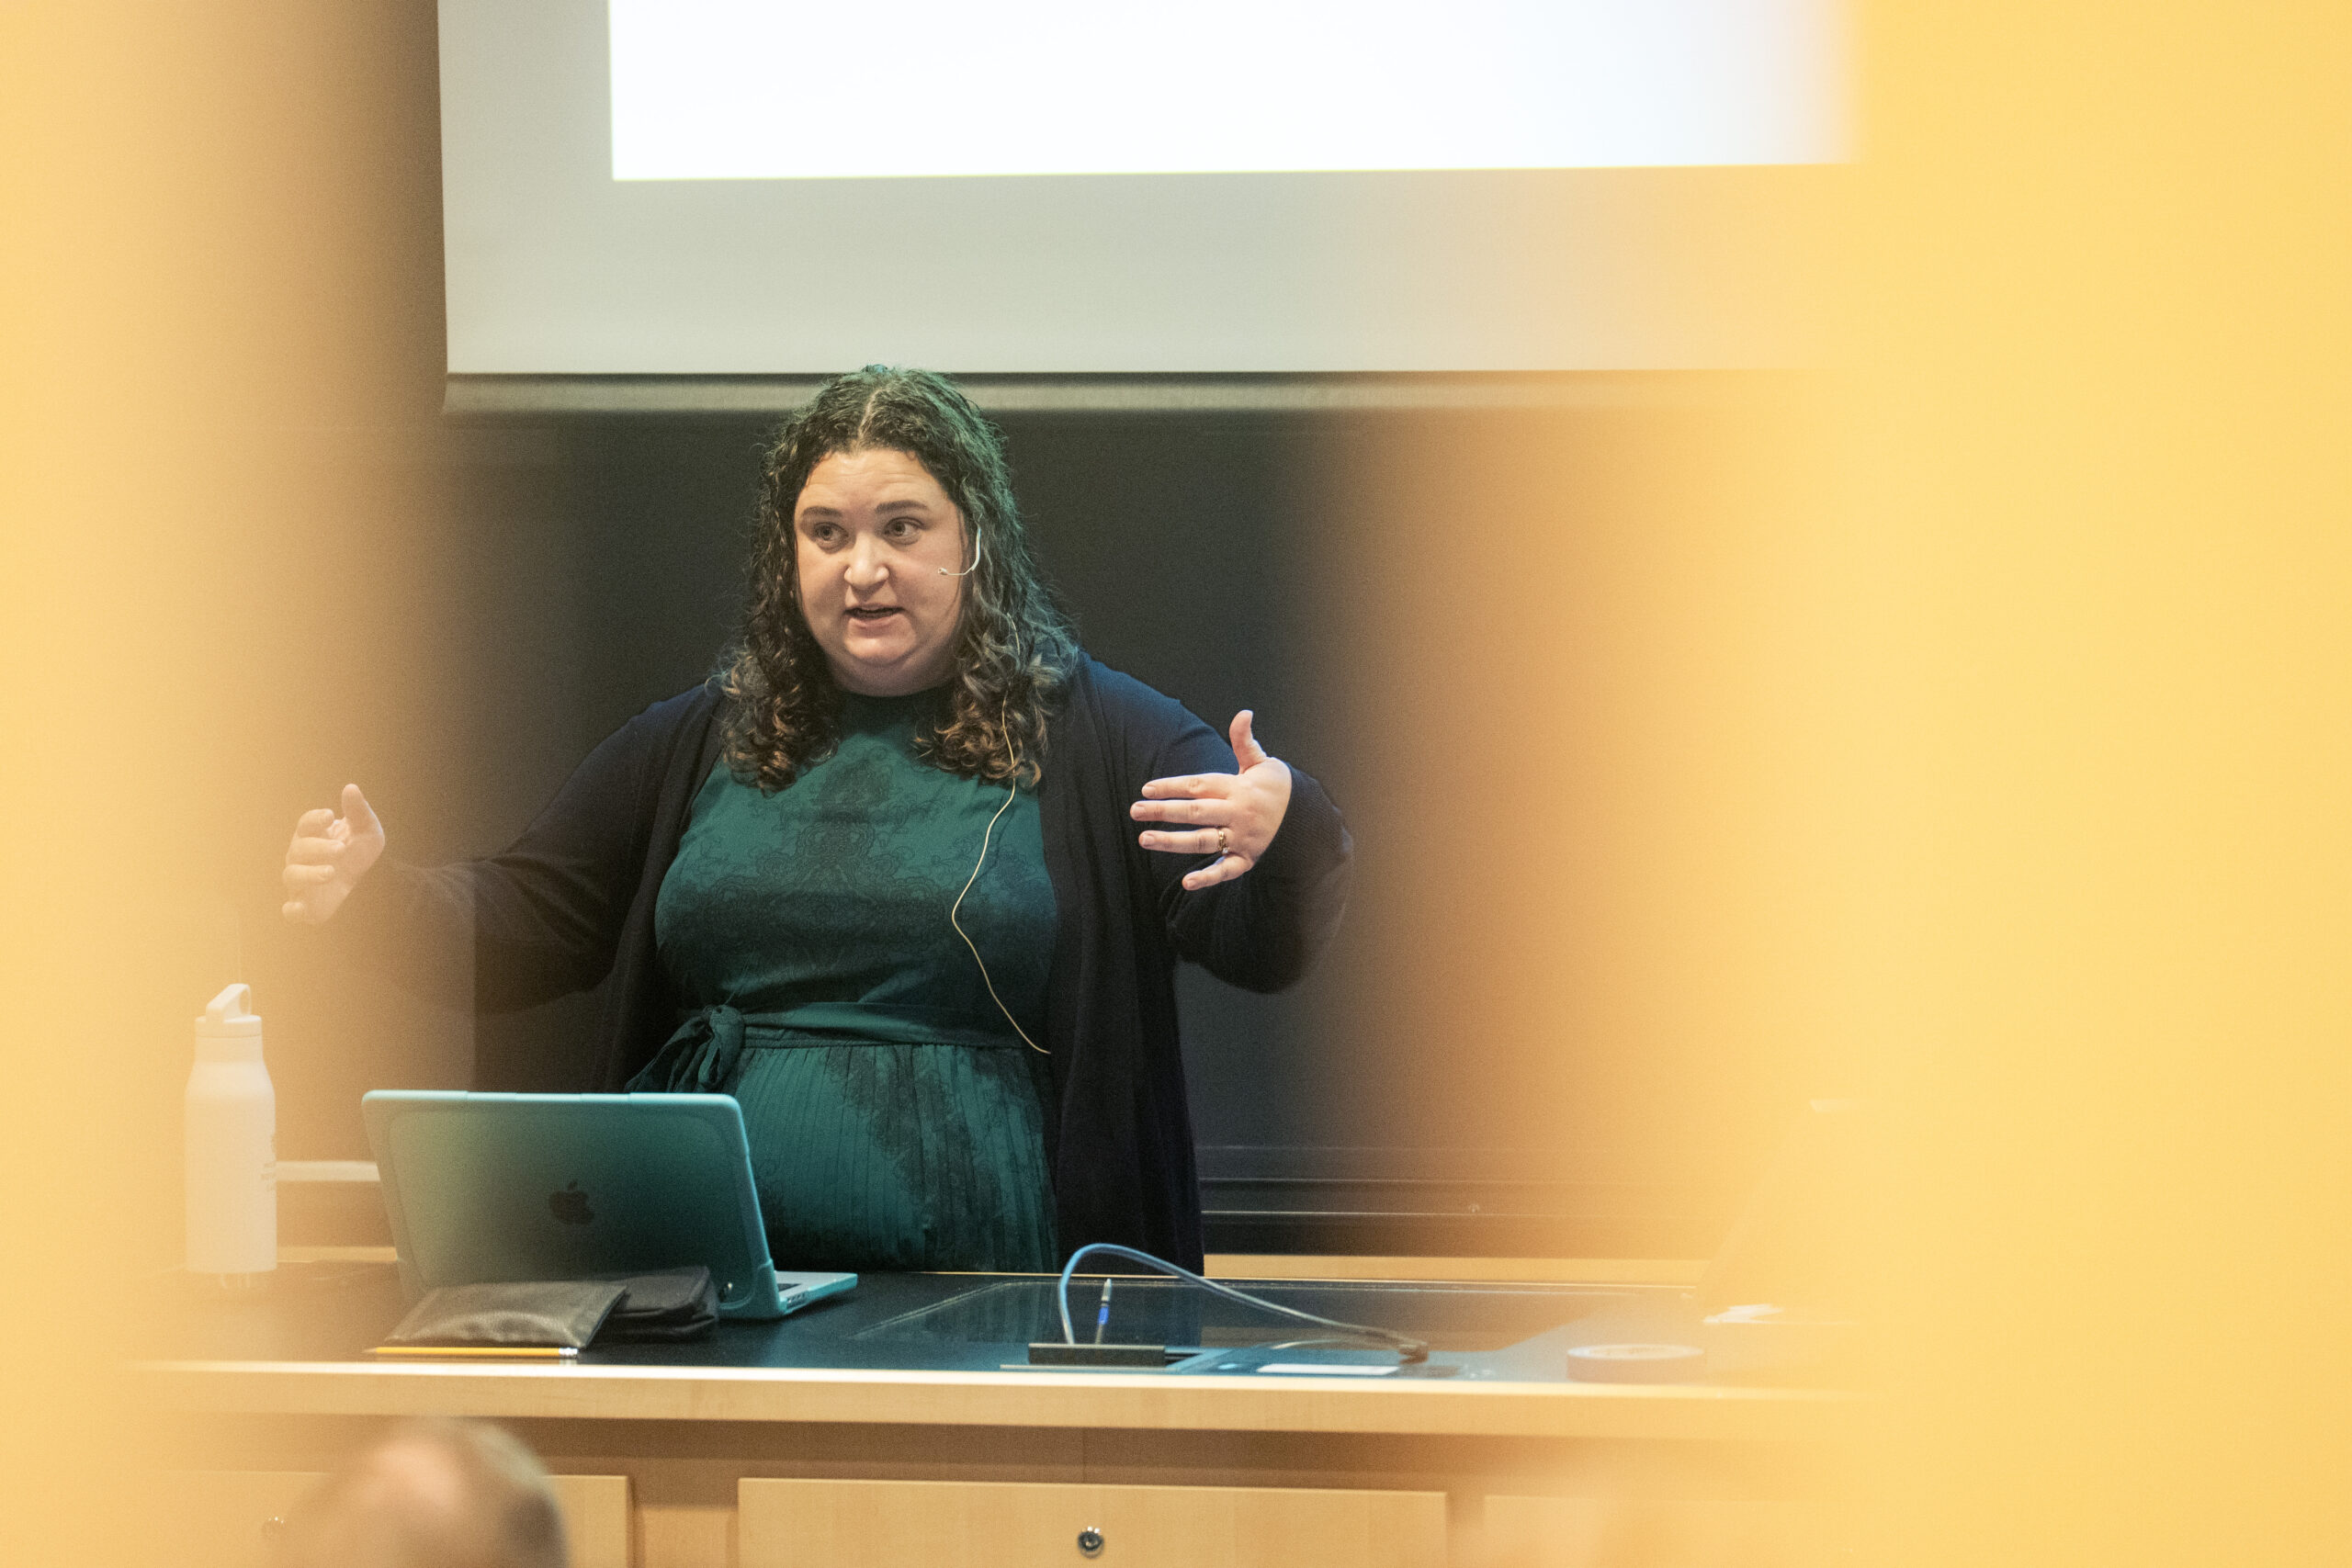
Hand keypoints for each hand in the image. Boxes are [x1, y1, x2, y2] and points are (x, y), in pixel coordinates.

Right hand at [281, 784, 385, 923]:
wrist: (367, 881)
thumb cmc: (358, 851)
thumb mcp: (367, 829)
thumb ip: (359, 811)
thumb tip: (351, 787)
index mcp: (312, 835)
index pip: (305, 824)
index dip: (313, 819)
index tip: (330, 816)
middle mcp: (300, 856)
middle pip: (299, 849)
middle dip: (318, 848)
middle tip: (340, 848)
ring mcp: (300, 881)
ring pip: (291, 875)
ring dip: (309, 874)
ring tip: (331, 872)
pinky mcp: (305, 905)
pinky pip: (290, 910)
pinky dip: (293, 910)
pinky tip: (302, 909)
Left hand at [1131, 711, 1293, 890]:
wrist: (1306, 816)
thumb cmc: (1274, 786)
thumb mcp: (1261, 761)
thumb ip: (1244, 741)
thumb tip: (1244, 713)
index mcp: (1237, 788)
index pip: (1198, 785)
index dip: (1172, 786)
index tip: (1147, 788)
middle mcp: (1238, 813)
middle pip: (1195, 812)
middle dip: (1164, 811)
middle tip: (1135, 811)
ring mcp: (1242, 838)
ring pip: (1204, 841)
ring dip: (1173, 842)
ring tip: (1145, 840)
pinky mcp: (1247, 859)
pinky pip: (1226, 870)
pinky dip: (1207, 878)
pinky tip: (1186, 882)